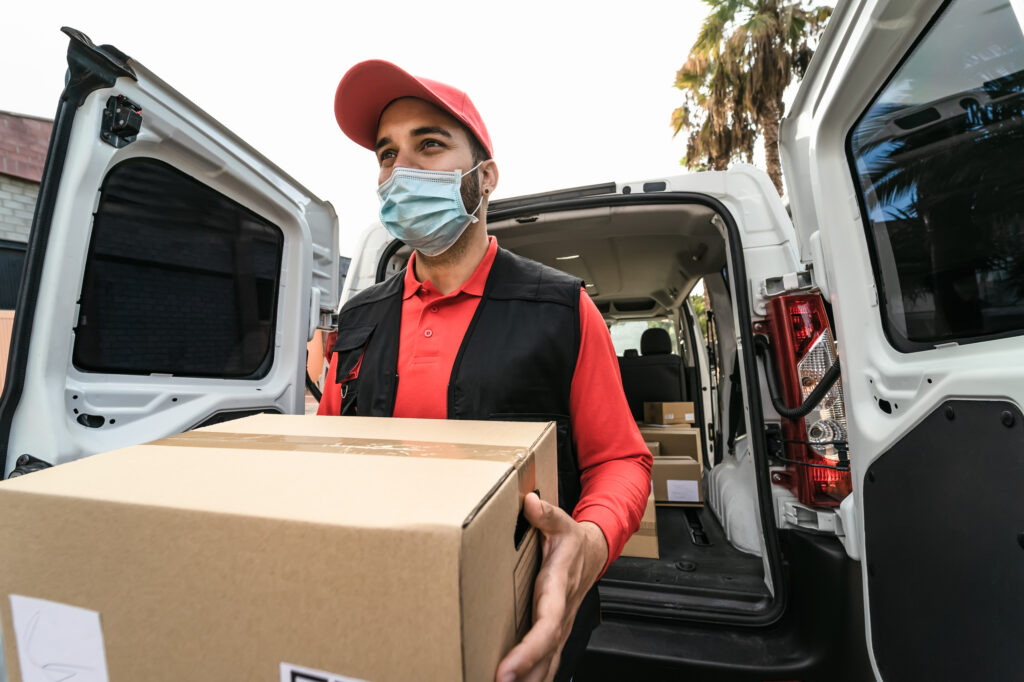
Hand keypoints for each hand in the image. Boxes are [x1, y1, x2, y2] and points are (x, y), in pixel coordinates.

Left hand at [495, 492, 608, 681]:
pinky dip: (533, 677)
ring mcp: (560, 627)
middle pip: (545, 655)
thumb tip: (530, 502)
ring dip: (528, 680)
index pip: (547, 626)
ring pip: (547, 664)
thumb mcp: (561, 522)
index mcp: (558, 589)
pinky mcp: (555, 634)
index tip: (507, 668)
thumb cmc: (573, 540)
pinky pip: (546, 663)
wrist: (593, 553)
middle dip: (524, 676)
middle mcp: (561, 614)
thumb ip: (545, 514)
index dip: (529, 650)